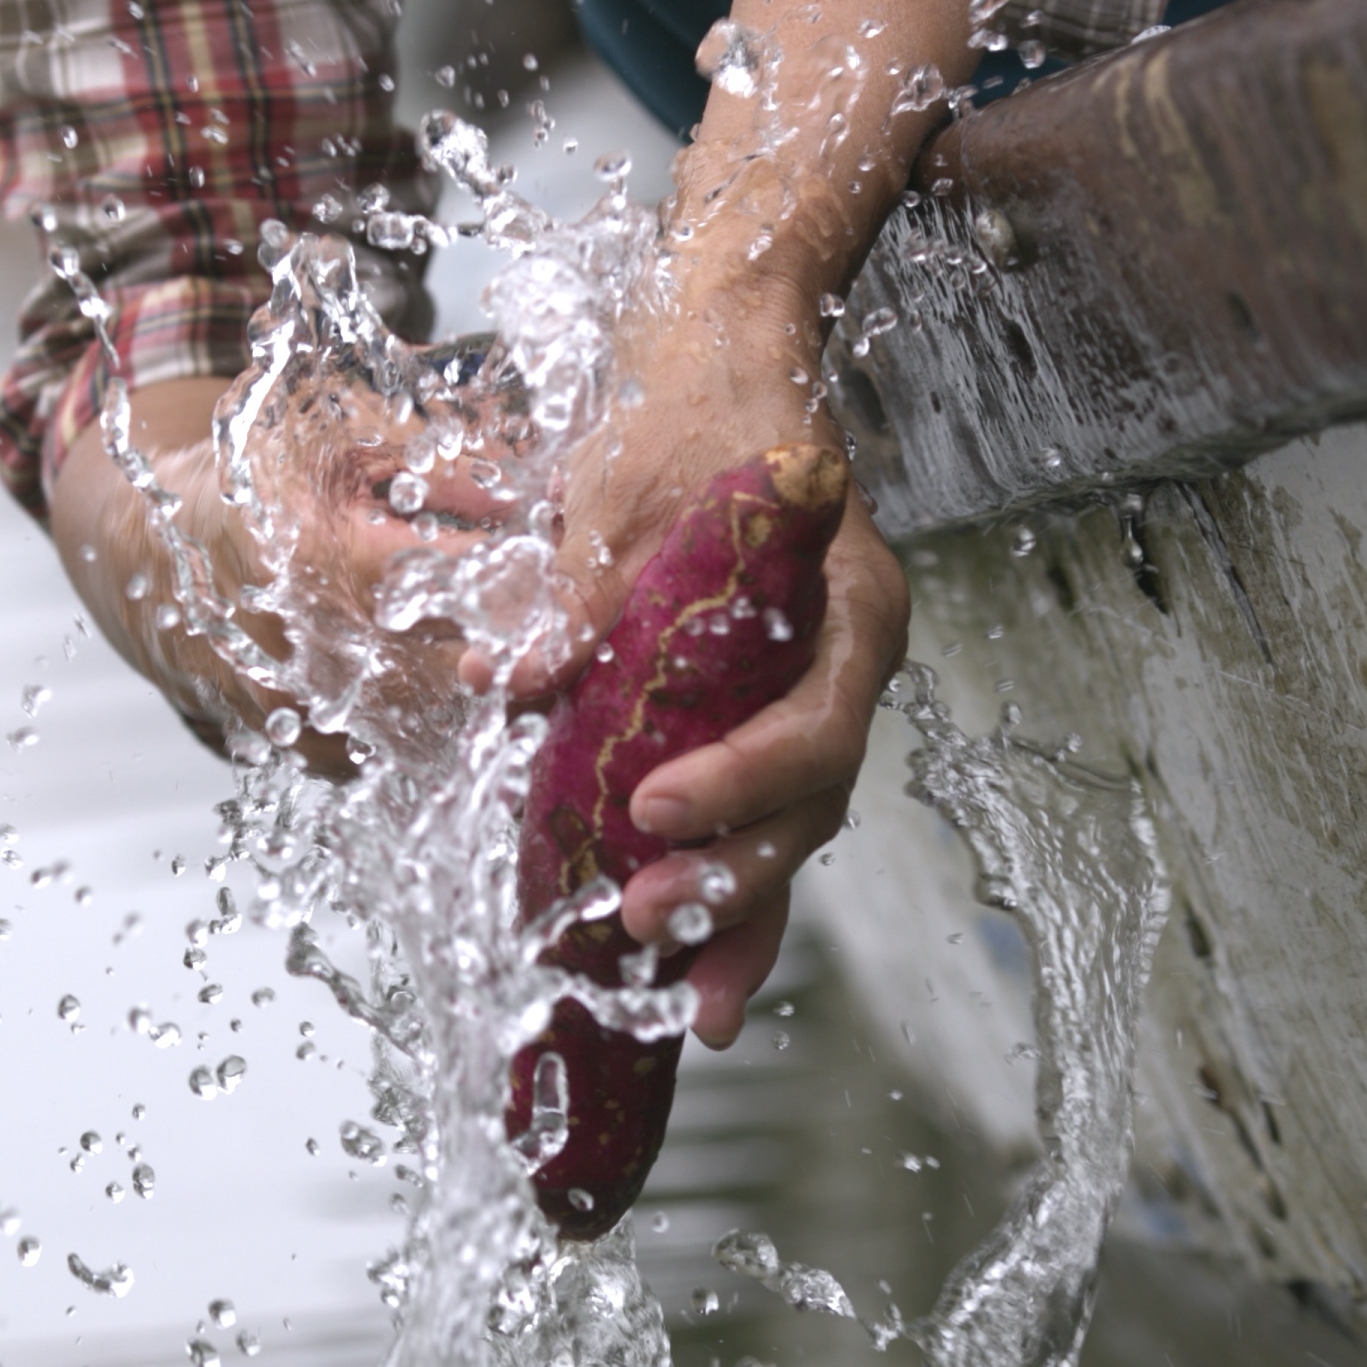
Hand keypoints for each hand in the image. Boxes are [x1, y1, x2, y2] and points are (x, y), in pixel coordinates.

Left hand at [516, 274, 903, 1048]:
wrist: (726, 363)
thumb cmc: (687, 414)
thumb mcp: (623, 487)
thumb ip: (583, 589)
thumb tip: (519, 681)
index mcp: (846, 604)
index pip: (811, 723)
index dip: (738, 783)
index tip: (651, 809)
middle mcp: (848, 665)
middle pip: (813, 805)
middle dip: (736, 884)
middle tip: (646, 929)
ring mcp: (814, 698)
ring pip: (794, 830)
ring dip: (737, 914)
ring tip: (684, 1003)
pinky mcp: (767, 718)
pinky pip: (758, 814)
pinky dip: (721, 880)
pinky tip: (681, 960)